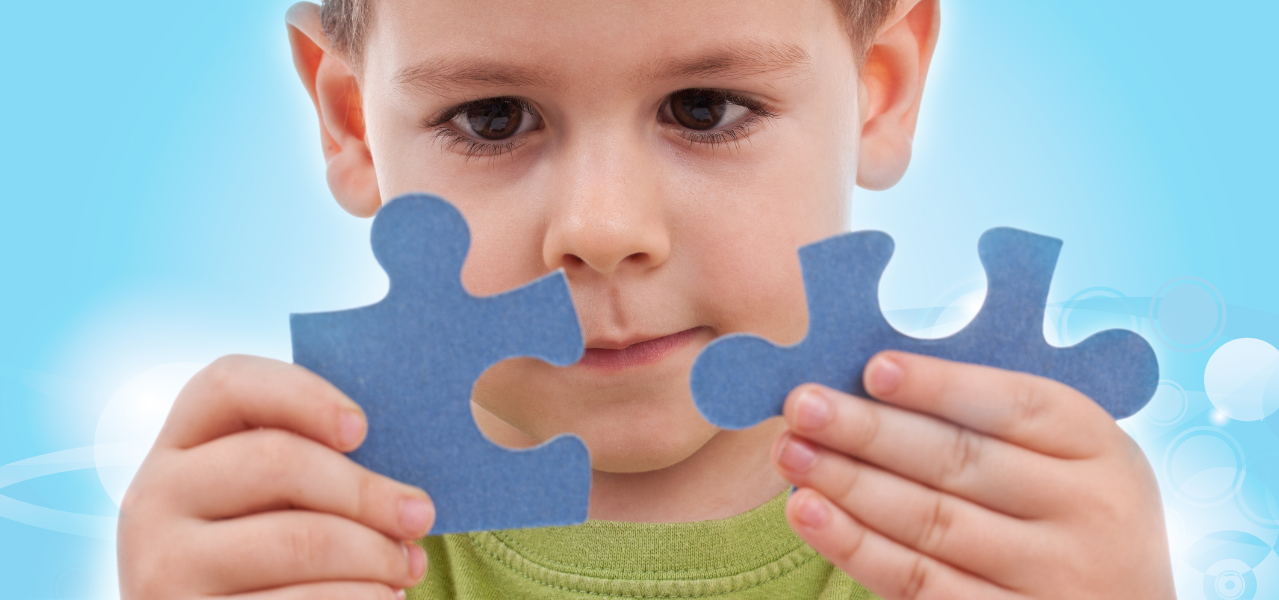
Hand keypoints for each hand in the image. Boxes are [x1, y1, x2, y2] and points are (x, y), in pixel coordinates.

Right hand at [118, 355, 434, 599]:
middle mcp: (154, 497)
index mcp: (179, 447)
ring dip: (375, 554)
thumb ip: (310, 467)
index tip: (361, 429)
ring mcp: (162, 564)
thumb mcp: (265, 503)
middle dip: (366, 491)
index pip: (227, 384)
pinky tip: (384, 598)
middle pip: (278, 462)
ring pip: (298, 540)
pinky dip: (358, 599)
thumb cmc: (262, 558)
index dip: (302, 394)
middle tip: (420, 516)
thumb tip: (398, 476)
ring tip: (409, 566)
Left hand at [772, 351, 1173, 598]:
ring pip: (930, 522)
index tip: (873, 368)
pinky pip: (918, 584)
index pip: (1015, 405)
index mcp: (1100, 447)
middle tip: (802, 405)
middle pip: (961, 462)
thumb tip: (874, 375)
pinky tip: (808, 513)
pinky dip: (855, 546)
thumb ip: (992, 420)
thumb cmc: (1067, 514)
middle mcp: (1088, 512)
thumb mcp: (1065, 459)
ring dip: (849, 484)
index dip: (942, 385)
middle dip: (870, 430)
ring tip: (789, 452)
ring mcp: (1052, 577)